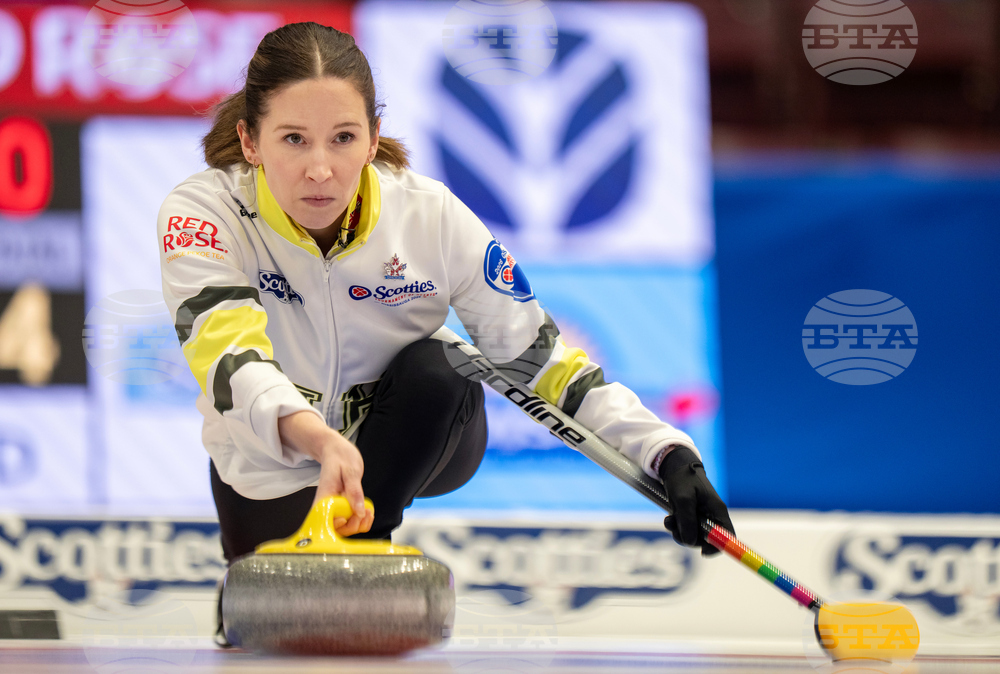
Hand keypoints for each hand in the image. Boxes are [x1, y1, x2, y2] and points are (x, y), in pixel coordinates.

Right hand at [277, 411, 373, 535]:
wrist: (335, 450)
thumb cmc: (340, 457)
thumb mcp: (351, 471)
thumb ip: (354, 491)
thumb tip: (358, 512)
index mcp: (325, 498)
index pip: (329, 523)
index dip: (344, 525)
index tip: (357, 514)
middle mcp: (326, 506)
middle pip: (337, 529)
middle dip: (354, 526)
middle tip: (365, 512)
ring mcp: (333, 508)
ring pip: (344, 528)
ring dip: (359, 524)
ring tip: (368, 511)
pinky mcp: (341, 507)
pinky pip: (349, 520)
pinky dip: (360, 520)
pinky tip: (367, 511)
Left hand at [657, 445, 734, 555]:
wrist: (673, 466)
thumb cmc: (682, 478)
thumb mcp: (683, 499)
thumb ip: (687, 520)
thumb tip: (690, 541)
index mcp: (717, 509)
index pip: (728, 535)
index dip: (719, 547)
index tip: (703, 552)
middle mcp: (712, 515)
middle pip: (707, 540)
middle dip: (690, 538)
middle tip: (675, 530)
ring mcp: (701, 516)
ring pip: (693, 535)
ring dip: (679, 532)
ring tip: (669, 520)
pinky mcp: (691, 516)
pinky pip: (685, 529)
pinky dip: (676, 527)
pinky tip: (669, 517)